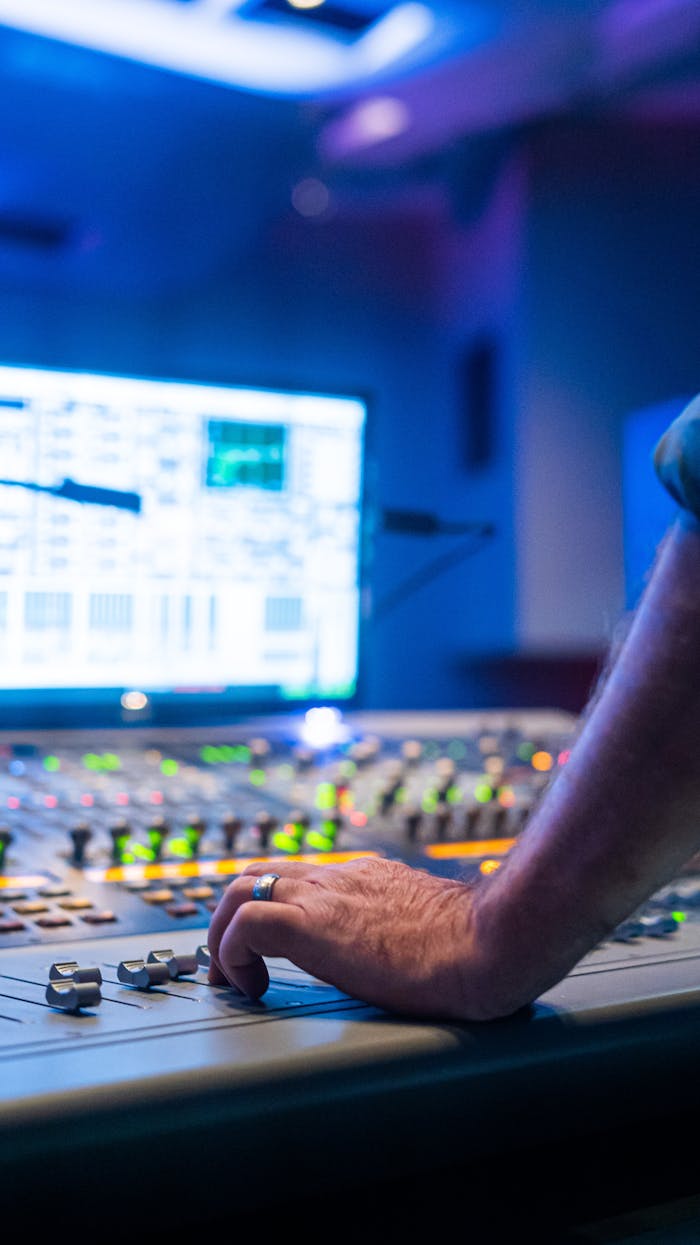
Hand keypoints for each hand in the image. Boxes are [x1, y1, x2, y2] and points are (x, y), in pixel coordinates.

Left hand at [207, 855, 499, 1020]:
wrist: (489, 941)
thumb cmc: (476, 944)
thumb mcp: (428, 926)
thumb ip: (407, 926)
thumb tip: (417, 953)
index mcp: (365, 879)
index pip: (299, 877)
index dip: (272, 909)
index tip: (272, 954)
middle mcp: (337, 879)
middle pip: (257, 872)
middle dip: (231, 917)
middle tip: (236, 966)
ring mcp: (324, 896)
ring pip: (239, 887)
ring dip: (223, 936)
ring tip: (234, 980)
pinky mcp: (314, 924)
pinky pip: (248, 921)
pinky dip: (234, 952)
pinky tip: (253, 989)